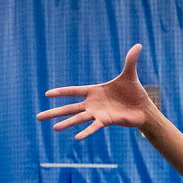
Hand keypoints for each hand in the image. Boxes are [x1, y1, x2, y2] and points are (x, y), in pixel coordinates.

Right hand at [39, 44, 154, 139]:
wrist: (143, 108)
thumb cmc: (134, 92)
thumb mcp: (130, 74)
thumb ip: (130, 60)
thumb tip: (139, 44)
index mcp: (94, 91)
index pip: (73, 91)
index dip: (61, 92)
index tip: (47, 94)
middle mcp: (92, 104)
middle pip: (69, 107)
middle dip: (54, 112)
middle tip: (38, 117)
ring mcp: (98, 113)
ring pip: (78, 118)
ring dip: (66, 123)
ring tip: (54, 128)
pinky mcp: (106, 121)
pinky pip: (94, 127)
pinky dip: (86, 132)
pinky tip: (76, 137)